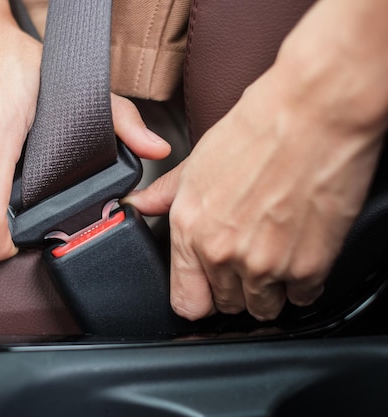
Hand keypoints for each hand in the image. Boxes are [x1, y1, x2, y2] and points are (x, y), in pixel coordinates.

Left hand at [126, 68, 383, 320]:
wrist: (312, 114)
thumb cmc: (256, 131)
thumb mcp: (196, 162)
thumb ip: (165, 195)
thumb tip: (138, 205)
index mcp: (190, 230)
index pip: (186, 301)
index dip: (198, 298)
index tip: (209, 290)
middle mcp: (221, 252)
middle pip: (228, 305)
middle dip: (237, 288)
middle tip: (250, 257)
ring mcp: (264, 264)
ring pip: (264, 309)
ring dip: (270, 290)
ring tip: (277, 252)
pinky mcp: (307, 266)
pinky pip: (302, 297)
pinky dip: (303, 282)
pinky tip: (301, 249)